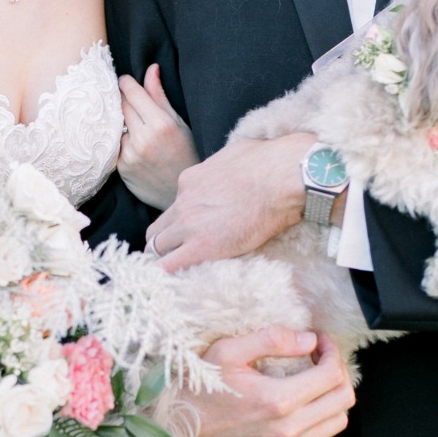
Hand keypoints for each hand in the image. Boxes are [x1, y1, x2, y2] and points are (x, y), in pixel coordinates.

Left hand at [118, 65, 199, 209]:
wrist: (181, 194)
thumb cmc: (186, 155)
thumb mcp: (179, 123)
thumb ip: (160, 96)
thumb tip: (151, 68)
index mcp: (161, 124)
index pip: (132, 93)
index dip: (126, 83)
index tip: (124, 81)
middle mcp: (143, 138)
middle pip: (121, 106)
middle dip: (123, 101)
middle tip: (129, 102)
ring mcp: (130, 154)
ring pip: (116, 126)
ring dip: (122, 123)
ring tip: (136, 128)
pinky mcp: (121, 167)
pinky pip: (115, 145)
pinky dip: (121, 141)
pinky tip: (134, 145)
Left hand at [149, 133, 315, 270]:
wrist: (281, 177)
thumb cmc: (268, 162)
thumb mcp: (234, 154)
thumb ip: (223, 166)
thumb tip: (234, 166)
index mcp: (189, 181)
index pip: (174, 207)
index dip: (181, 222)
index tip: (192, 231)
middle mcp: (183, 202)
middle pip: (158, 229)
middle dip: (164, 243)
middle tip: (179, 255)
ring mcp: (188, 225)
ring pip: (157, 248)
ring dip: (166, 259)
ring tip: (179, 272)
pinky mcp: (201, 246)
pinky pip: (169, 266)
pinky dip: (169, 274)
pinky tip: (177, 282)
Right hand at [192, 329, 354, 436]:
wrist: (179, 430)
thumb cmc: (200, 389)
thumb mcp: (229, 351)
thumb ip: (272, 339)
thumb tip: (308, 340)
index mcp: (277, 400)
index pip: (332, 375)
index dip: (332, 352)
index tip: (319, 342)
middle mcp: (287, 430)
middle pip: (343, 399)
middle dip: (338, 372)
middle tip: (320, 359)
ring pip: (337, 421)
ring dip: (332, 397)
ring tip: (313, 381)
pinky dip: (318, 418)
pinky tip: (298, 403)